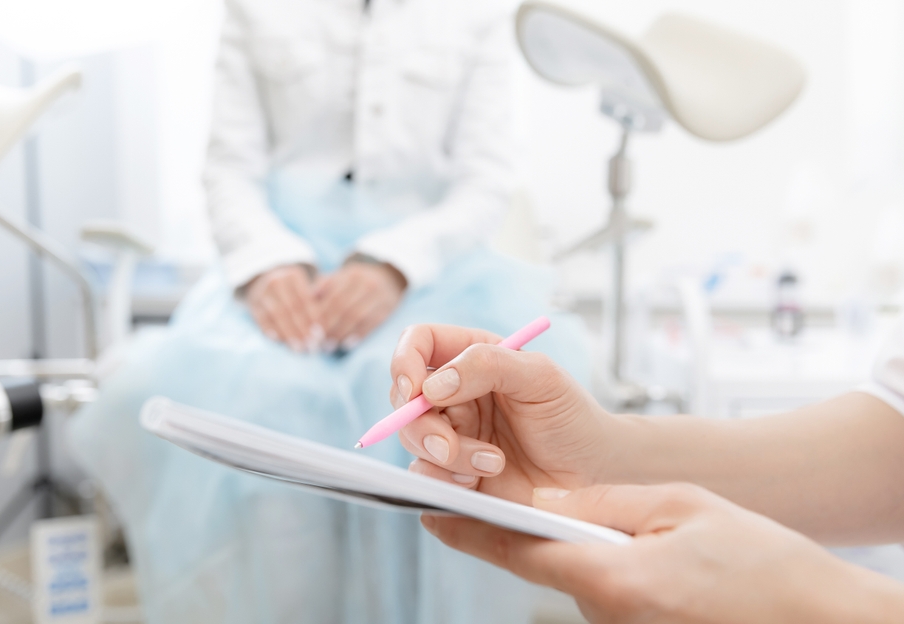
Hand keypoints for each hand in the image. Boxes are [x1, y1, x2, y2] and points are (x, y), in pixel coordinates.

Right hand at [245, 264, 321, 351]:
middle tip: (312, 345)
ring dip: (289, 333)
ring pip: (277, 315)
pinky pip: (263, 320)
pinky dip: (272, 332)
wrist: (263, 284)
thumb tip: (322, 330)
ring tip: (299, 348)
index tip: (321, 334)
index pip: (305, 299)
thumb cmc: (292, 292)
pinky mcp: (253, 305)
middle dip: (303, 328)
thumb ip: (314, 304)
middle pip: (292, 308)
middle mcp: (276, 281)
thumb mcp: (304, 289)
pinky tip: (281, 342)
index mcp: (292, 275)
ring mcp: (262, 293)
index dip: (313, 318)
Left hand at [315, 260, 405, 349]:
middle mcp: (368, 284)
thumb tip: (310, 295)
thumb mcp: (341, 277)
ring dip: (341, 333)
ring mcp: (380, 297)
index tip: (311, 329)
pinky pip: (370, 325)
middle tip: (319, 341)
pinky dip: (357, 336)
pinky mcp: (387, 310)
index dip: (321, 315)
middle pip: (344, 308)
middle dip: (330, 326)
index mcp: (353, 275)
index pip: (334, 297)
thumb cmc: (356, 283)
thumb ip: (324, 284)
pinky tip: (346, 344)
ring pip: (357, 318)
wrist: (389, 282)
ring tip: (330, 345)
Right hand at [390, 324, 613, 501]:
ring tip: (494, 463)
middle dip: (418, 423)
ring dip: (445, 455)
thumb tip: (432, 385)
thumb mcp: (540, 377)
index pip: (417, 343)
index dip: (404, 361)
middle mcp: (453, 392)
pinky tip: (480, 482)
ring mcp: (451, 432)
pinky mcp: (453, 471)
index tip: (413, 389)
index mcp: (471, 357)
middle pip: (403, 396)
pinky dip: (446, 480)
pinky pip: (424, 474)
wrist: (592, 474)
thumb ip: (487, 365)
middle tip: (447, 444)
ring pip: (412, 437)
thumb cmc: (571, 417)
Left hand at [421, 483, 903, 622]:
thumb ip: (603, 504)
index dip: (466, 529)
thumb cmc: (761, 562)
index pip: (516, 552)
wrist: (819, 621)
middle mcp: (604, 611)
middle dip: (531, 529)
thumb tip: (542, 502)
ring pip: (576, 575)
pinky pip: (603, 592)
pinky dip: (604, 564)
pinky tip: (637, 550)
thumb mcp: (679, 507)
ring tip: (613, 522)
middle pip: (543, 563)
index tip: (426, 510)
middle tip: (525, 495)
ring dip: (576, 546)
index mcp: (610, 577)